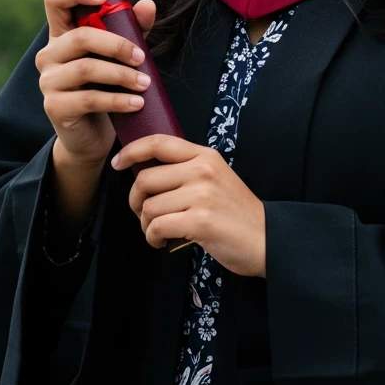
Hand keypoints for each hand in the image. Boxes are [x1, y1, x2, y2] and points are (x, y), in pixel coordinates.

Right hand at [35, 0, 157, 168]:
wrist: (90, 134)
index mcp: (61, 34)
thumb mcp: (120, 55)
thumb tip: (148, 5)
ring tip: (146, 83)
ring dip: (121, 75)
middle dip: (116, 45)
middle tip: (141, 56)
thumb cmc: (106, 86)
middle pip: (80, 37)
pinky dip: (118, 100)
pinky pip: (89, 99)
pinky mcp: (55, 107)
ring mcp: (48, 81)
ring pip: (86, 69)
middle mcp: (49, 54)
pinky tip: (138, 102)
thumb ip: (133, 29)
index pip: (54, 0)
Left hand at [111, 134, 266, 277]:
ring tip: (159, 231)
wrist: (266, 239)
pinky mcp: (200, 221)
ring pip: (149, 207)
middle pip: (145, 179)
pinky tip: (162, 241)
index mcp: (204, 156)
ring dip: (146, 225)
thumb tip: (145, 172)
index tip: (118, 163)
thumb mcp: (215, 178)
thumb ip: (186, 170)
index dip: (132, 150)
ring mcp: (201, 195)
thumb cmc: (235, 212)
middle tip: (144, 214)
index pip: (158, 143)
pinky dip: (152, 238)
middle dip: (135, 201)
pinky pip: (156, 227)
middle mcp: (202, 170)